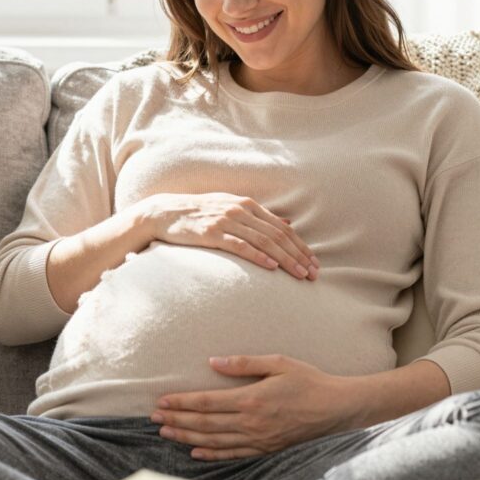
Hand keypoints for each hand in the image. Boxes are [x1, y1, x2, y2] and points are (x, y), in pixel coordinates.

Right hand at [137, 193, 318, 280]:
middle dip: (299, 255)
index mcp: (248, 205)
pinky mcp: (212, 233)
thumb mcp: (232, 208)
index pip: (283, 228)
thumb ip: (260, 217)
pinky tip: (271, 267)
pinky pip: (240, 245)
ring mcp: (226, 221)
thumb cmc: (200, 214)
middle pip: (278, 235)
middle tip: (314, 273)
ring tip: (299, 274)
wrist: (165, 212)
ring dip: (285, 259)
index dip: (301, 246)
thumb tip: (288, 223)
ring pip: (264, 241)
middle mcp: (241, 211)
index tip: (315, 263)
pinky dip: (258, 256)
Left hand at [151, 355, 356, 459]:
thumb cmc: (308, 380)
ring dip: (186, 437)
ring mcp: (257, 439)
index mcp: (251, 399)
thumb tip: (212, 362)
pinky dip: (210, 453)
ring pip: (213, 441)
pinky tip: (196, 451)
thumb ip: (243, 363)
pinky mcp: (265, 449)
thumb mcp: (278, 362)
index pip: (206, 403)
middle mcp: (251, 423)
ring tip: (166, 432)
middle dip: (176, 420)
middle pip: (204, 424)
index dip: (181, 403)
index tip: (162, 401)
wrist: (336, 408)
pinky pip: (231, 454)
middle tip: (154, 417)